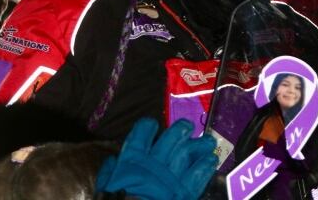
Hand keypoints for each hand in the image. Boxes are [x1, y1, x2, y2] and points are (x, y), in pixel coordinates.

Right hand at [95, 118, 217, 199]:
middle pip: (171, 138)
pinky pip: (198, 175)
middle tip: (187, 126)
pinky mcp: (184, 192)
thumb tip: (113, 161)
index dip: (147, 127)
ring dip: (198, 145)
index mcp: (132, 161)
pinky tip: (211, 160)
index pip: (141, 134)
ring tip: (207, 142)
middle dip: (180, 130)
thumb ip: (109, 174)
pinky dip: (205, 167)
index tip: (151, 125)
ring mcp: (171, 177)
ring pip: (187, 152)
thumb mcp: (106, 189)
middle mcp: (154, 163)